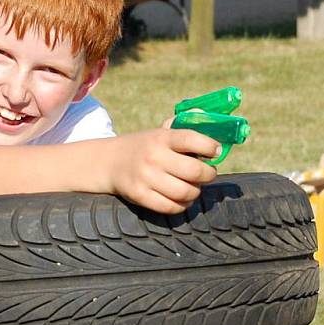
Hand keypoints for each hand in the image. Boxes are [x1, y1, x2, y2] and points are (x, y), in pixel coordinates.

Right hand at [105, 128, 219, 213]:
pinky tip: (182, 199)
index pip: (192, 139)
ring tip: (194, 187)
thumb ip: (182, 126)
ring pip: (186, 192)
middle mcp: (153, 156)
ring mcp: (146, 177)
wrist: (108, 162)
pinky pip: (171, 207)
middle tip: (208, 173)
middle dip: (208, 174)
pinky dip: (182, 205)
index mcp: (161, 137)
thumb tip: (207, 117)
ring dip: (196, 192)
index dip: (210, 147)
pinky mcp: (140, 195)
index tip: (215, 152)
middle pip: (194, 171)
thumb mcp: (159, 132)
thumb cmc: (143, 147)